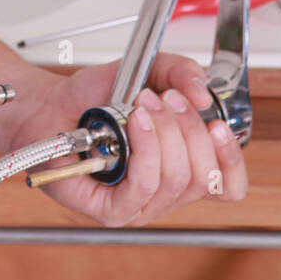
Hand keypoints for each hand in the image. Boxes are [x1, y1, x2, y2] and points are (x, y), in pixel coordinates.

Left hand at [10, 54, 247, 227]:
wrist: (50, 104)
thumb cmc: (94, 97)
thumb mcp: (145, 70)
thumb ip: (180, 71)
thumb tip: (203, 95)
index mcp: (181, 167)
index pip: (228, 186)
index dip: (230, 157)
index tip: (217, 124)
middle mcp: (164, 191)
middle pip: (204, 177)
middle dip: (190, 129)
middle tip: (166, 98)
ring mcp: (138, 204)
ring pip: (175, 178)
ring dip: (164, 132)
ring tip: (141, 105)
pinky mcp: (111, 209)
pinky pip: (143, 185)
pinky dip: (144, 147)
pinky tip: (133, 123)